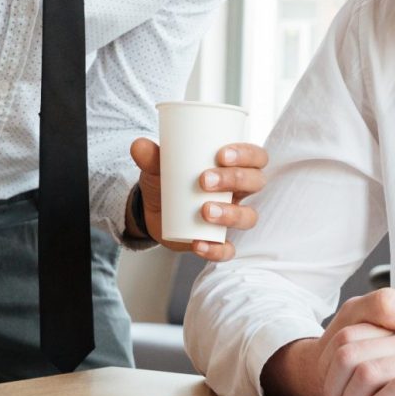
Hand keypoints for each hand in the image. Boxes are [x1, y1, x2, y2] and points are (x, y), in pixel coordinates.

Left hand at [128, 138, 267, 262]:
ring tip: (205, 211)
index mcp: (233, 167)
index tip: (221, 154)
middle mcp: (238, 191)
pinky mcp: (219, 240)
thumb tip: (138, 146)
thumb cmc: (167, 180)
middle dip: (234, 179)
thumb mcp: (158, 166)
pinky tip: (198, 243)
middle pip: (256, 183)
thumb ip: (150, 156)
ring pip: (248, 216)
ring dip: (230, 213)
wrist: (154, 210)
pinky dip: (217, 250)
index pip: (256, 157)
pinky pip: (228, 250)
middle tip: (205, 180)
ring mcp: (231, 217)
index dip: (247, 155)